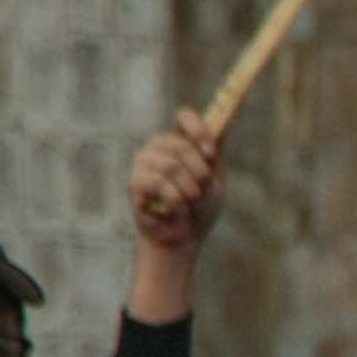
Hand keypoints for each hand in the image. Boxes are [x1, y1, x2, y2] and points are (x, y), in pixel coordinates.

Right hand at [129, 109, 226, 251]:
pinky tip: (175, 212)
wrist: (184, 239)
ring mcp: (144, 162)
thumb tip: (222, 125)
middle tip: (201, 193)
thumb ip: (215, 154)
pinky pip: (160, 184)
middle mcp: (159, 147)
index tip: (211, 154)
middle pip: (181, 145)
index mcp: (181, 142)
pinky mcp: (134, 181)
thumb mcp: (215, 179)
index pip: (184, 117)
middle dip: (200, 175)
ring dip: (189, 191)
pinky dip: (176, 202)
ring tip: (188, 205)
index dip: (199, 130)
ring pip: (171, 166)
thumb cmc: (200, 208)